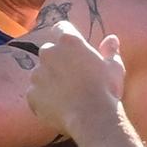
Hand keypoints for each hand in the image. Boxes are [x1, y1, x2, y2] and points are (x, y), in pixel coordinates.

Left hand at [26, 21, 124, 135]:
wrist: (92, 118)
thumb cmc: (105, 90)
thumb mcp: (114, 67)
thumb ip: (110, 51)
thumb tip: (111, 39)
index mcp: (69, 41)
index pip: (61, 28)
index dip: (66, 35)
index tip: (73, 47)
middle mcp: (49, 53)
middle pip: (49, 51)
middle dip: (57, 60)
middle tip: (73, 76)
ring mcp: (37, 74)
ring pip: (40, 73)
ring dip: (49, 80)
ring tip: (67, 95)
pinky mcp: (32, 93)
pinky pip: (36, 93)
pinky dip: (44, 98)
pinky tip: (59, 107)